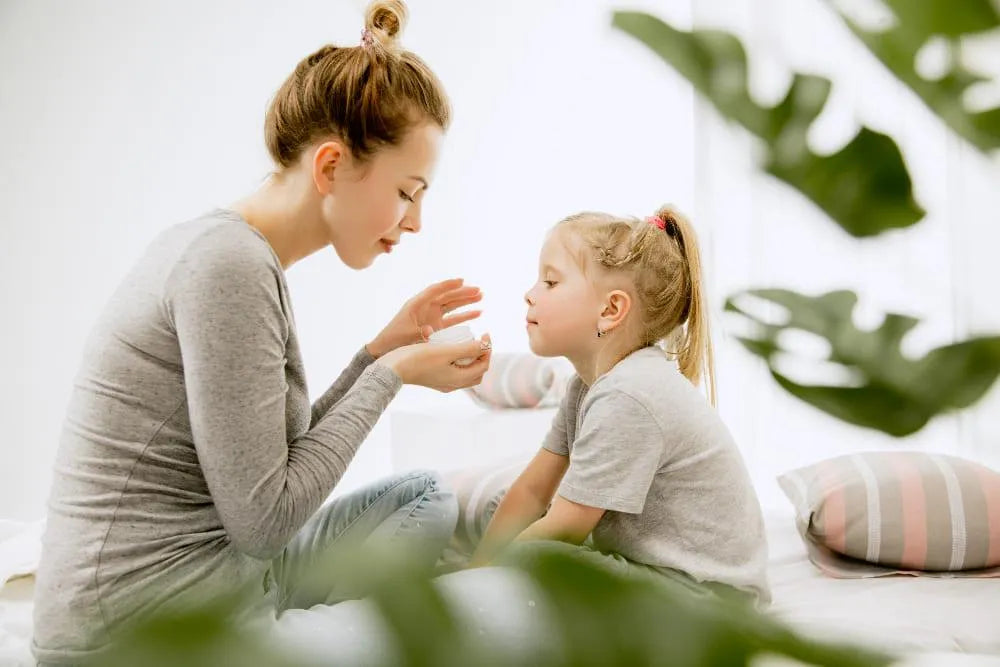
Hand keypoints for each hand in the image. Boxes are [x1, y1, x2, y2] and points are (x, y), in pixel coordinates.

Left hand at [367, 278, 482, 357]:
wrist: (387, 349)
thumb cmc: (394, 340)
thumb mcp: (407, 335)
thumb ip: (420, 332)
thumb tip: (431, 329)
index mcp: (417, 304)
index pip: (435, 290)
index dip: (448, 285)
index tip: (462, 281)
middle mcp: (426, 307)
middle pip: (447, 296)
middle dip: (463, 292)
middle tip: (478, 290)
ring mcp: (432, 316)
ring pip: (452, 305)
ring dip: (466, 301)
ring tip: (481, 296)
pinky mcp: (437, 326)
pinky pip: (453, 319)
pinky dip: (465, 316)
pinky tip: (478, 313)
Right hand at [376, 334, 491, 391]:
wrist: (393, 368)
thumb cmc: (418, 359)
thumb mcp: (446, 351)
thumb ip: (468, 349)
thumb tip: (486, 346)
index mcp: (459, 379)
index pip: (483, 365)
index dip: (488, 349)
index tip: (485, 334)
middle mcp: (453, 384)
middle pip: (477, 371)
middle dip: (482, 356)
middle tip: (480, 340)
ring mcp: (444, 383)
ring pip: (466, 372)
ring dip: (471, 359)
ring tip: (468, 343)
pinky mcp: (435, 379)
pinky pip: (455, 371)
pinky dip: (460, 361)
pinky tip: (453, 350)